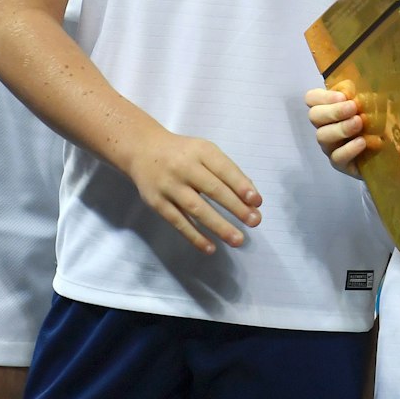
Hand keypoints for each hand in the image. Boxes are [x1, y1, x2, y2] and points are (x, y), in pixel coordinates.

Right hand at [124, 122, 261, 252]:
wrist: (142, 150)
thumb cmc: (182, 153)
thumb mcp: (204, 151)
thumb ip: (225, 170)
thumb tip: (249, 196)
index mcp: (201, 151)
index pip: (224, 169)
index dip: (241, 185)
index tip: (257, 202)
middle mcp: (184, 167)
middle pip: (213, 189)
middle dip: (236, 207)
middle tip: (254, 221)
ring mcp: (170, 186)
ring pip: (197, 208)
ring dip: (219, 226)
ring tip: (238, 239)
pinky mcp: (157, 203)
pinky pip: (178, 222)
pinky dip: (195, 236)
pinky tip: (210, 247)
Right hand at [305, 81, 379, 175]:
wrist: (391, 150)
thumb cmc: (380, 121)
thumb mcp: (375, 103)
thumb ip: (366, 93)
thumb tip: (363, 83)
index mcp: (331, 108)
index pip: (312, 99)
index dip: (323, 96)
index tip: (343, 96)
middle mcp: (326, 126)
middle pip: (314, 116)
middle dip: (333, 110)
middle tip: (353, 107)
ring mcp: (331, 146)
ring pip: (323, 136)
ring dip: (341, 127)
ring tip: (359, 123)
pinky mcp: (340, 163)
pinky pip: (337, 157)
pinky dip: (348, 149)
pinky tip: (362, 142)